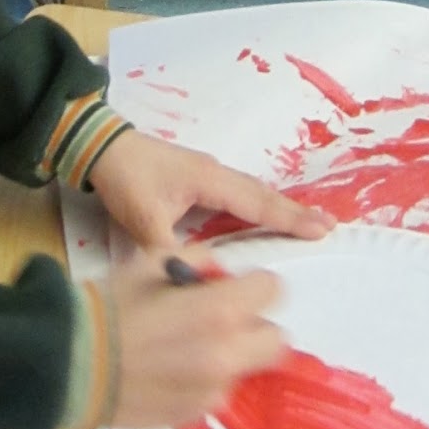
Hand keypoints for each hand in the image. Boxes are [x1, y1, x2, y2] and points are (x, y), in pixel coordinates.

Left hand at [88, 129, 334, 248]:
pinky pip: (238, 193)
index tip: (322, 229)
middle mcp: (216, 173)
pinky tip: (261, 215)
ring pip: (252, 192)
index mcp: (210, 181)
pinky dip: (257, 205)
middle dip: (295, 212)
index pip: (258, 204)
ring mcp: (207, 173)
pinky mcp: (196, 177)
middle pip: (263, 195)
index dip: (290, 219)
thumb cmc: (125, 178)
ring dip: (278, 208)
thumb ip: (168, 252)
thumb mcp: (142, 220)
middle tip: (328, 225)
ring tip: (305, 222)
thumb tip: (189, 282)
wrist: (100, 146)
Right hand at [104, 245, 286, 428]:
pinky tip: (170, 372)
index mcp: (220, 310)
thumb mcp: (151, 262)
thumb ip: (199, 260)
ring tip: (187, 349)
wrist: (69, 364)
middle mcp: (227, 353)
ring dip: (230, 355)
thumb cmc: (108, 306)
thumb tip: (220, 274)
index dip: (254, 285)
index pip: (273, 290)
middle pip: (277, 340)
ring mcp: (214, 390)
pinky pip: (218, 392)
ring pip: (246, 368)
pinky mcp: (196, 414)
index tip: (234, 289)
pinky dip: (205, 380)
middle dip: (256, 325)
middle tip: (225, 321)